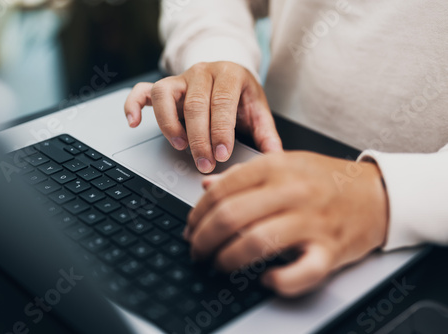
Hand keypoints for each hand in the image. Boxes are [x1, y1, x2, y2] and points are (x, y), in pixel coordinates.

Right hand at [124, 61, 281, 172]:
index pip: (222, 101)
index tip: (222, 155)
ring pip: (165, 95)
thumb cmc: (241, 96)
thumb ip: (266, 134)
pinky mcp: (164, 87)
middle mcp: (203, 72)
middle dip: (199, 138)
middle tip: (204, 163)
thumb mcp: (258, 110)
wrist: (227, 75)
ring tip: (180, 146)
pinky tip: (134, 122)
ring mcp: (180, 78)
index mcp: (230, 74)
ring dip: (169, 124)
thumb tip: (275, 159)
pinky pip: (143, 91)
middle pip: (195, 104)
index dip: (221, 130)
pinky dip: (133, 105)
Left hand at [185, 151, 387, 295]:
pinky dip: (278, 281)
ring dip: (227, 259)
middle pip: (230, 216)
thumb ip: (243, 174)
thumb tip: (207, 186)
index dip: (197, 214)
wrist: (377, 193)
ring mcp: (312, 221)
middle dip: (203, 239)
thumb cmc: (326, 180)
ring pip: (255, 242)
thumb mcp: (284, 164)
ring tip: (219, 264)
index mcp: (276, 167)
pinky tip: (266, 279)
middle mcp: (291, 191)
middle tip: (196, 250)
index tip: (191, 227)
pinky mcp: (330, 249)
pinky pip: (300, 272)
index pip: (221, 190)